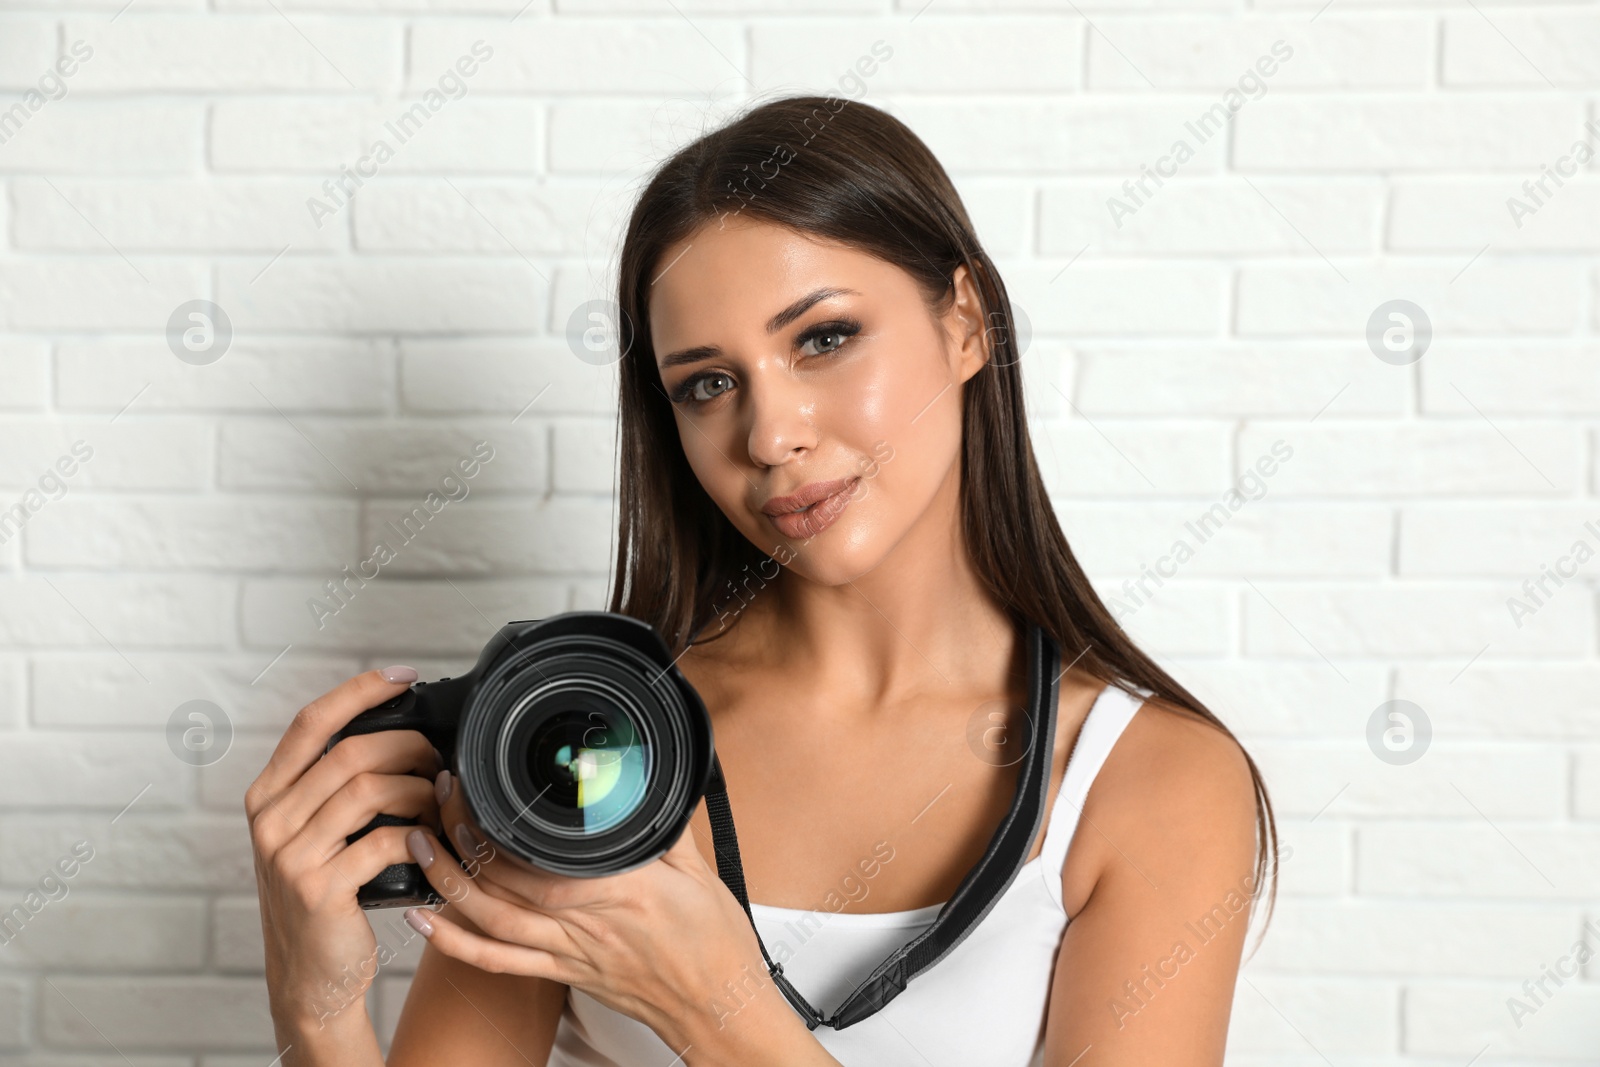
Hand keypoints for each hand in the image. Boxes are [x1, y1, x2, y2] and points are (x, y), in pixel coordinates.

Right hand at [245, 667, 442, 1034]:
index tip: (404, 677)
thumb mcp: (317, 836)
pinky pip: (384, 841)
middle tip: (440, 760)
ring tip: (442, 799)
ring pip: (369, 790)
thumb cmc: (328, 898)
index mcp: (268, 796)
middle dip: (408, 746)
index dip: (359, 691)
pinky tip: (431, 842)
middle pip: (349, 752)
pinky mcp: (318, 889)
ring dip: (419, 789)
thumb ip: (338, 788)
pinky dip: (418, 836)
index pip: (310, 722)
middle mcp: (269, 820)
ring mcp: (289, 855)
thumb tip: (405, 734)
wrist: (312, 979)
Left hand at [400, 773, 801, 1058]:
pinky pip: (498, 962)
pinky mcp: (564, 974)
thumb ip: (661, 821)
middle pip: (504, 877)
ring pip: (490, 918)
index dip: (497, 821)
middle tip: (440, 799)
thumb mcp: (697, 866)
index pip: (540, 851)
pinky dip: (455, 943)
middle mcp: (587, 921)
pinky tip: (426, 922)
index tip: (476, 786)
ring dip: (446, 882)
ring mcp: (570, 951)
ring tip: (420, 846)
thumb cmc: (715, 943)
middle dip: (461, 836)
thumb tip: (643, 778)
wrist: (719, 1005)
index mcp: (620, 887)